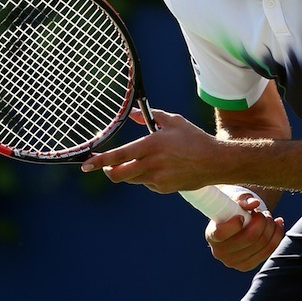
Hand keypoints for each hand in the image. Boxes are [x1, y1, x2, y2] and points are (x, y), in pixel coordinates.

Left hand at [80, 109, 215, 192]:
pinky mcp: (163, 188)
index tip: (86, 164)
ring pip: (131, 180)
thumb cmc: (194, 138)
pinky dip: (146, 177)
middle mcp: (152, 164)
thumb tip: (130, 112)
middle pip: (118, 175)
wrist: (215, 162)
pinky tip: (161, 168)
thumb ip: (150, 116)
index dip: (100, 161)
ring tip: (141, 161)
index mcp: (151, 145)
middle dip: (108, 171)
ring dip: (128, 172)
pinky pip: (146, 184)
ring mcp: (157, 179)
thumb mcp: (173, 121)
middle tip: (108, 166)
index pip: (118, 156)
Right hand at [206, 192, 285, 271]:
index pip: (222, 233)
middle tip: (261, 212)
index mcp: (211, 235)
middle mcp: (220, 252)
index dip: (235, 224)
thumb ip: (242, 199)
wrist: (234, 220)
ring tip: (268, 216)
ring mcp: (234, 262)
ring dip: (270, 226)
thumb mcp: (234, 199)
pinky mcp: (247, 266)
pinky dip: (277, 235)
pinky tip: (278, 223)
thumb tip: (254, 203)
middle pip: (249, 238)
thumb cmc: (232, 207)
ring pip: (262, 244)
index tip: (243, 215)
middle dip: (261, 221)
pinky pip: (268, 251)